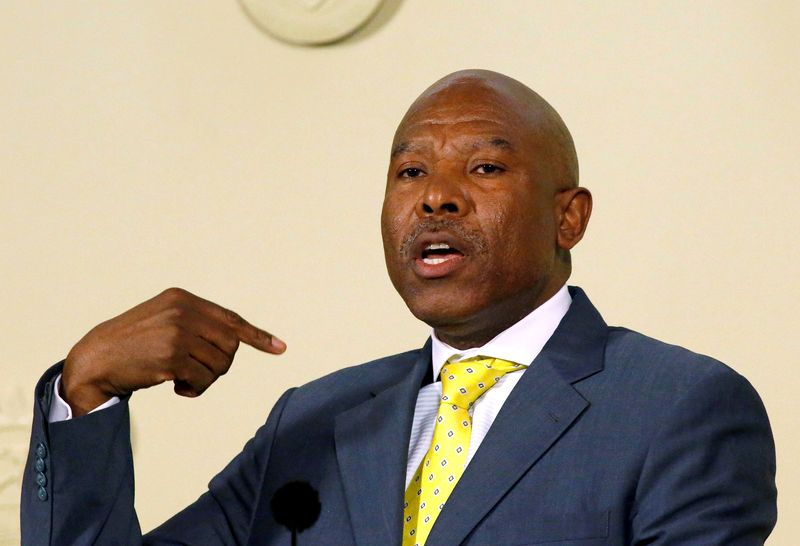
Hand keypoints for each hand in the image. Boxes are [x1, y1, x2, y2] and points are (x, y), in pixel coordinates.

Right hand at [61, 287, 285, 416]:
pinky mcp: (172, 357)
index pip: (231, 319)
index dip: (257, 336)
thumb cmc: (133, 343)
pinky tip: (176, 389)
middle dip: (219, 364)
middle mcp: (183, 311)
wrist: (96, 359)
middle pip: (229, 346)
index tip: (280, 348)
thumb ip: (197, 323)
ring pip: (219, 365)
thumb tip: (237, 339)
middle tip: (197, 371)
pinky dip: (194, 390)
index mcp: (183, 298)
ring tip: (183, 379)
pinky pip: (203, 380)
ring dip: (205, 380)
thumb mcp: (164, 320)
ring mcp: (177, 333)